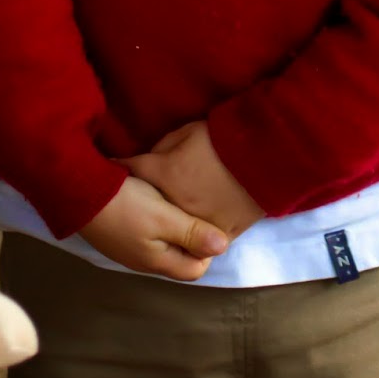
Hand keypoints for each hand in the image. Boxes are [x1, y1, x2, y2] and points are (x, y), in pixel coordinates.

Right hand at [78, 174, 228, 281]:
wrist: (76, 191)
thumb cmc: (123, 204)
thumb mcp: (162, 217)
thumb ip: (192, 232)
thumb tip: (224, 247)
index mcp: (157, 260)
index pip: (197, 268)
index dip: (207, 247)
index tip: (208, 220)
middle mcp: (144, 259)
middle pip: (181, 256)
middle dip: (193, 235)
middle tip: (198, 207)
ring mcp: (130, 246)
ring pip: (166, 242)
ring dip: (176, 224)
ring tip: (180, 200)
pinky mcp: (121, 231)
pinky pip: (150, 231)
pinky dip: (159, 217)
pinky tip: (158, 197)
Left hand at [125, 121, 264, 240]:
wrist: (267, 157)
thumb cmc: (225, 139)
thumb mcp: (188, 132)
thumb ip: (162, 149)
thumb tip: (149, 161)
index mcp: (165, 175)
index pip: (130, 169)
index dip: (118, 165)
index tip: (110, 165)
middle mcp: (175, 205)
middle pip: (148, 209)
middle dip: (139, 202)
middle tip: (132, 199)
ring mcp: (198, 224)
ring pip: (173, 234)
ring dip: (166, 227)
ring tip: (161, 222)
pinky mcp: (222, 235)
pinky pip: (203, 244)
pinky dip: (197, 238)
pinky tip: (194, 233)